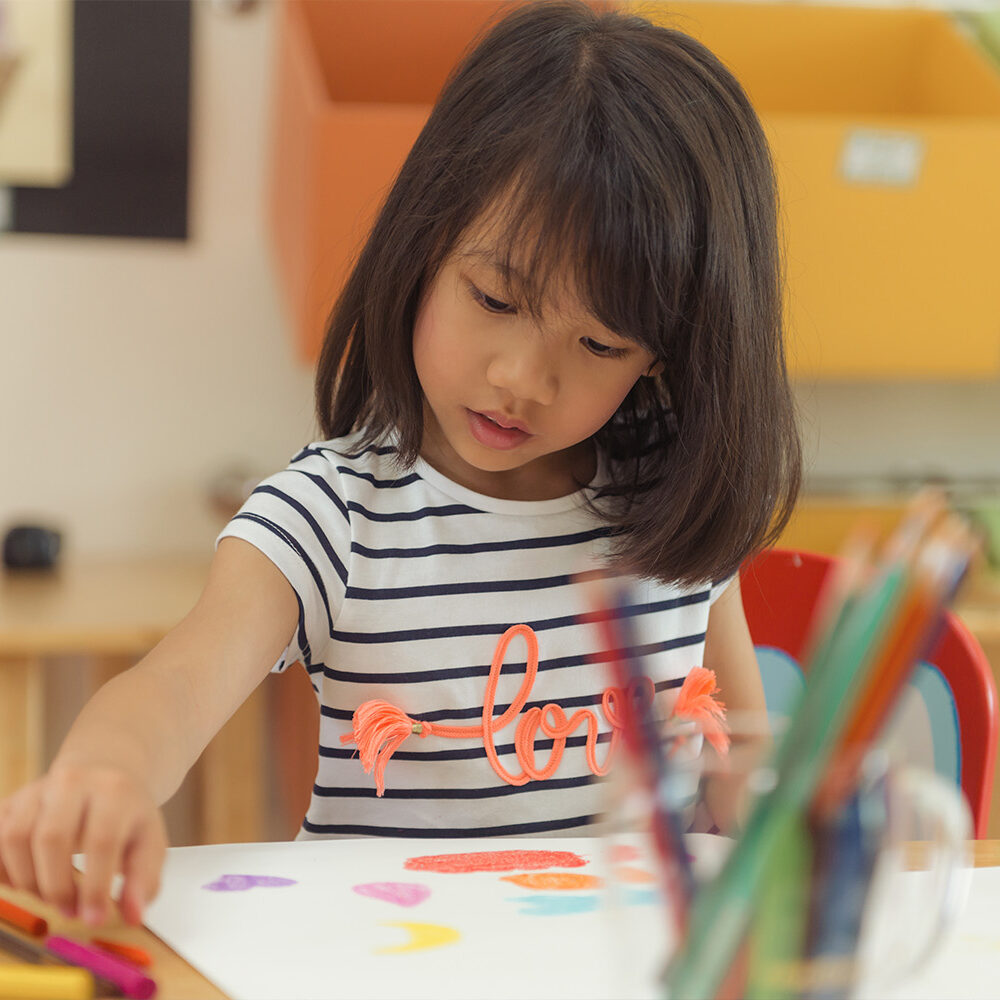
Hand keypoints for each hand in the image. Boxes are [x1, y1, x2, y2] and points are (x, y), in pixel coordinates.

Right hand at [0, 763, 166, 926]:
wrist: (104, 774)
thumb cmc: (126, 815)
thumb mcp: (149, 841)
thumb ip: (143, 879)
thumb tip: (134, 915)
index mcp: (114, 790)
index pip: (101, 841)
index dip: (94, 887)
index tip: (94, 919)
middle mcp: (73, 781)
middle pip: (51, 838)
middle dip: (57, 886)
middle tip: (70, 910)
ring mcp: (38, 789)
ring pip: (15, 837)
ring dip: (28, 880)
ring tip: (50, 896)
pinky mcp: (12, 801)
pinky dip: (3, 870)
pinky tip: (23, 883)